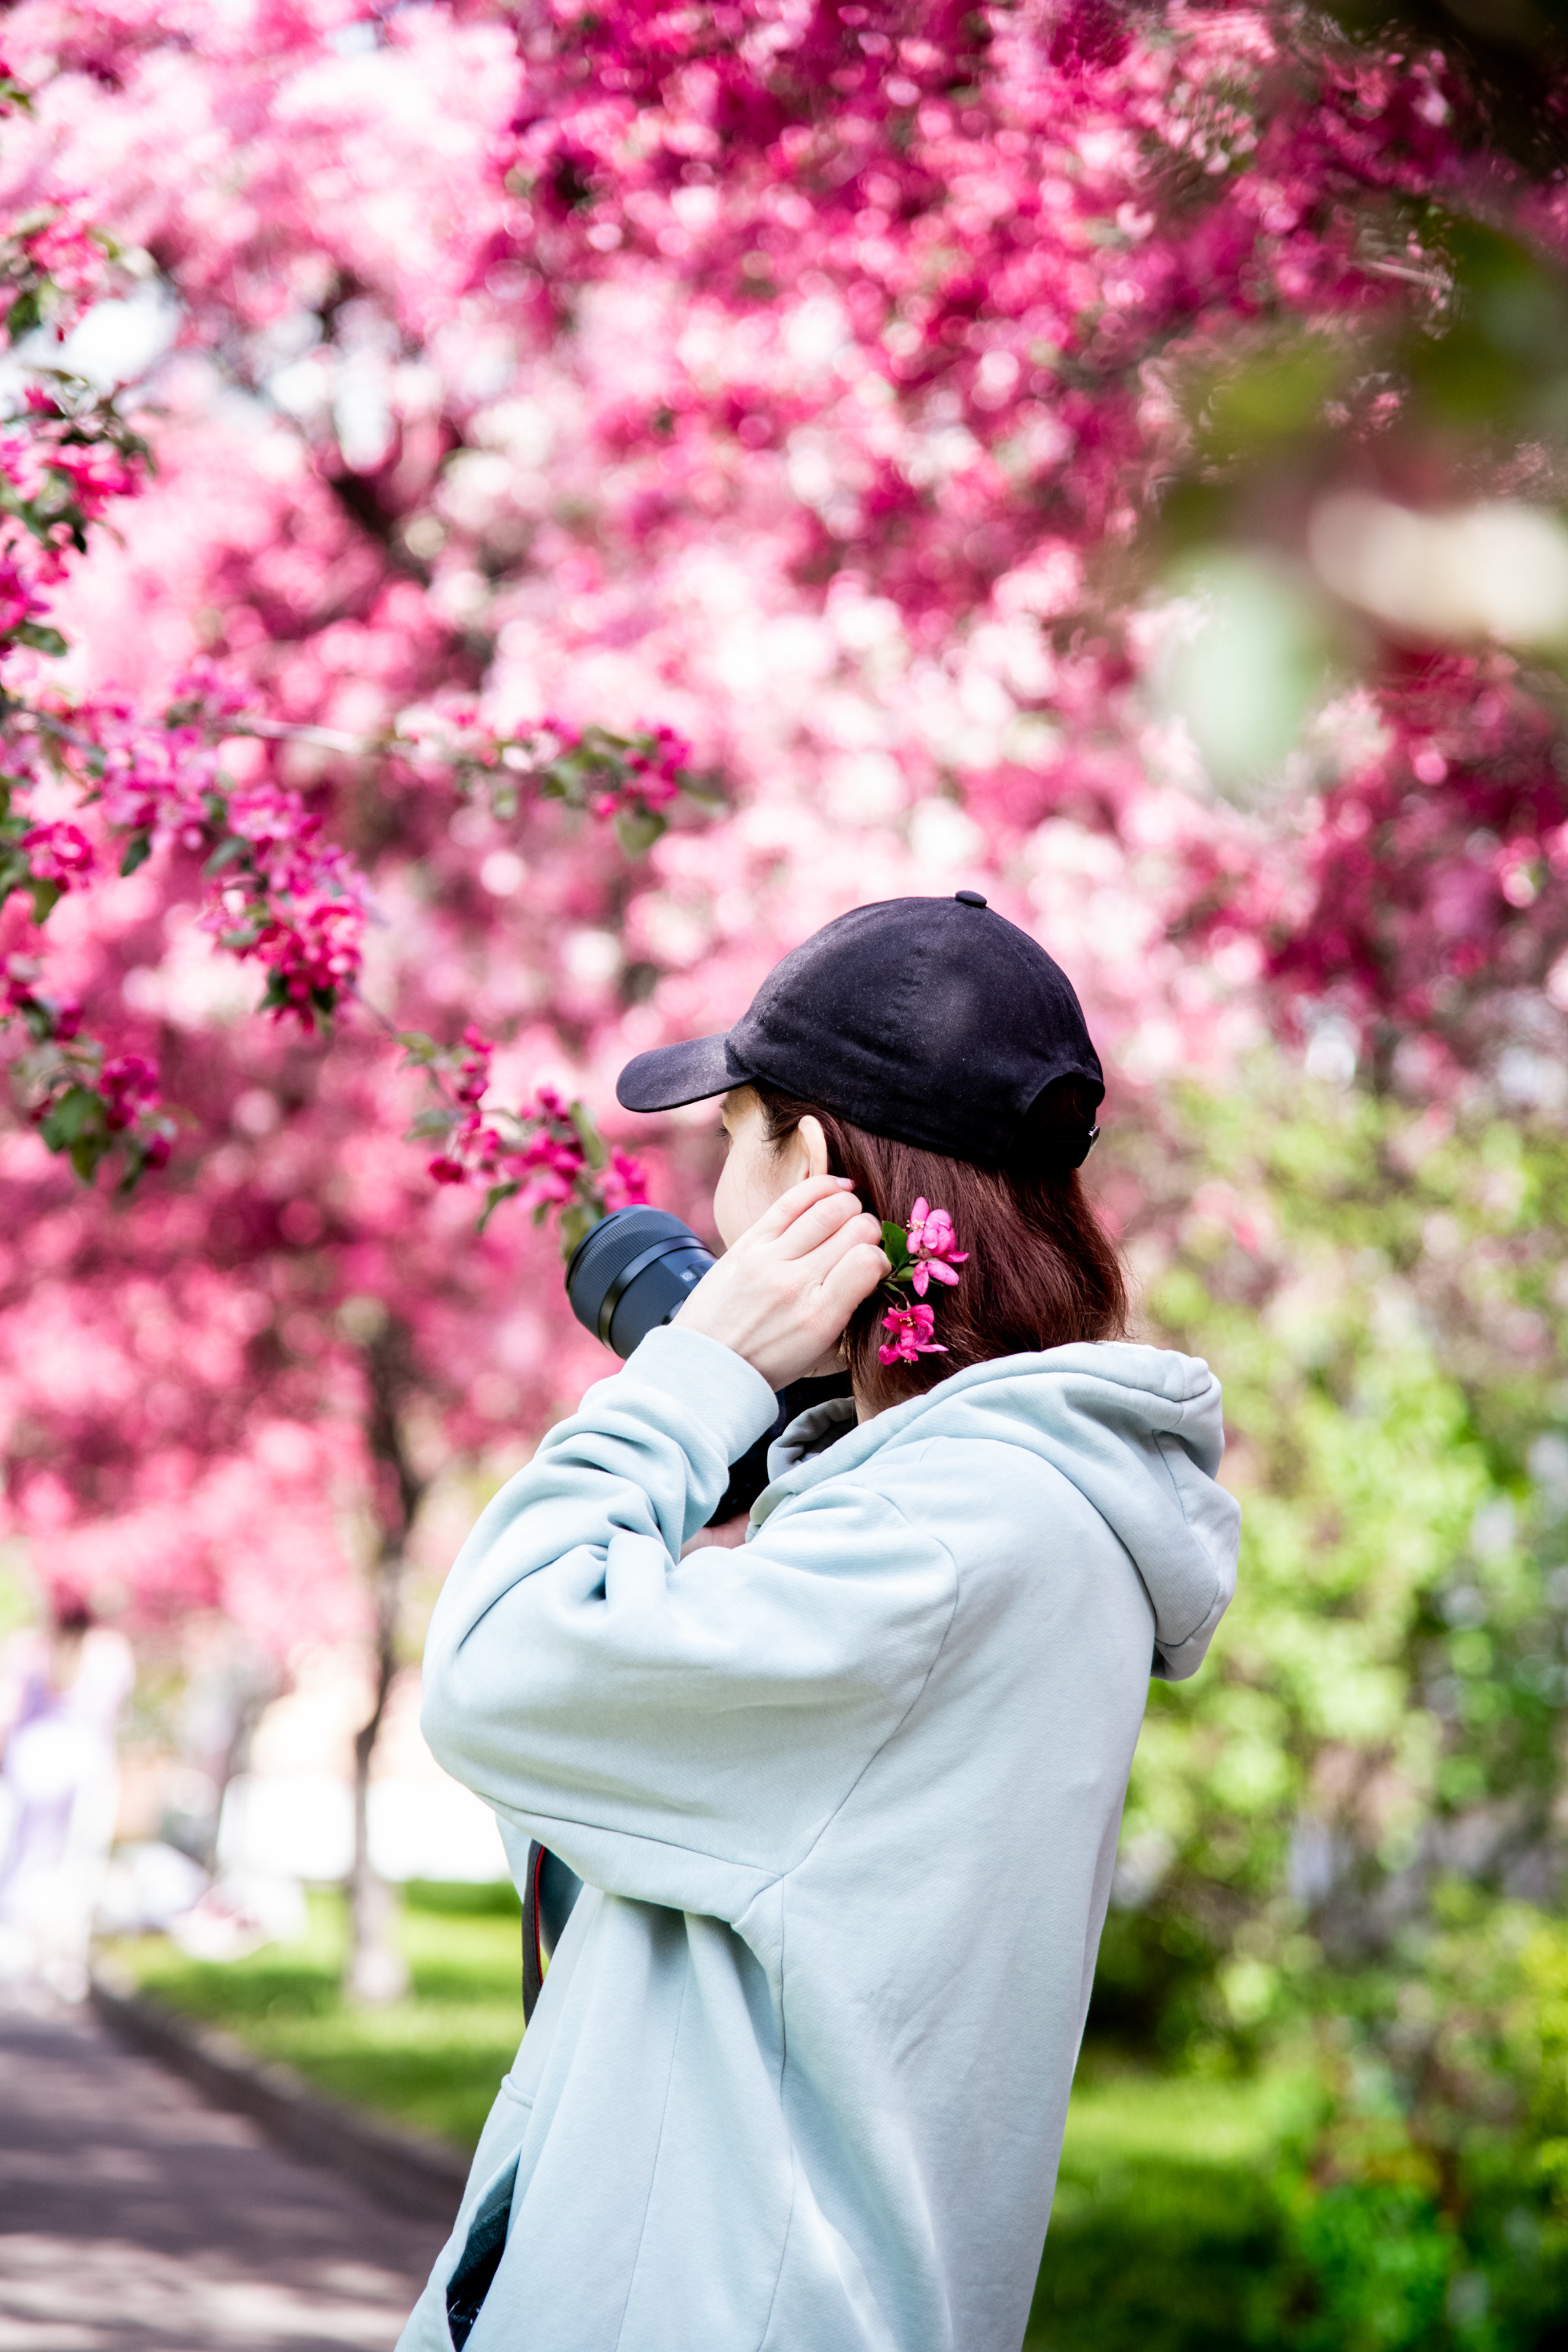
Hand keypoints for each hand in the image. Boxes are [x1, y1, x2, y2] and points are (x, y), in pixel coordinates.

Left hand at [672, 1173, 889, 1390]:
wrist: (708, 1362)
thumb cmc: (768, 1360)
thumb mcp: (820, 1350)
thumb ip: (847, 1308)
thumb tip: (872, 1265)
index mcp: (820, 1317)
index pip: (869, 1262)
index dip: (881, 1257)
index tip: (874, 1265)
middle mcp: (796, 1283)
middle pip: (855, 1229)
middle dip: (869, 1229)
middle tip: (862, 1239)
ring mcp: (769, 1259)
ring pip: (827, 1209)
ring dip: (850, 1204)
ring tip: (851, 1211)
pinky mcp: (748, 1242)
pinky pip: (790, 1201)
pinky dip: (821, 1187)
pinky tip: (837, 1188)